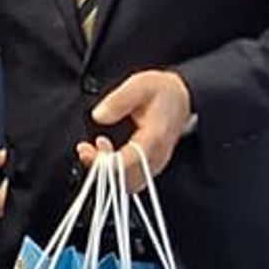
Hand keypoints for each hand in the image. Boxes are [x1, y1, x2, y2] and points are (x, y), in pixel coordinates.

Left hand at [77, 70, 192, 192]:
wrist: (181, 97)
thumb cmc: (162, 91)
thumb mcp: (140, 85)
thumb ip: (119, 100)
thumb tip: (98, 115)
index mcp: (155, 137)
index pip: (131, 161)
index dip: (108, 160)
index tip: (97, 144)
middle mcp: (157, 156)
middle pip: (128, 179)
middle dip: (102, 169)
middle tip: (87, 149)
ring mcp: (155, 165)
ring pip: (128, 184)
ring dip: (106, 173)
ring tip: (92, 152)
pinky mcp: (150, 167)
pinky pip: (131, 180)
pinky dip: (113, 173)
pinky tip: (103, 157)